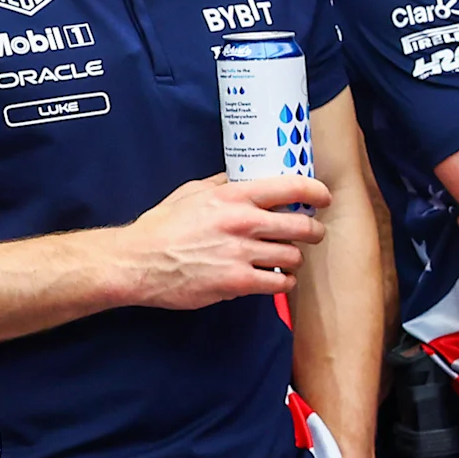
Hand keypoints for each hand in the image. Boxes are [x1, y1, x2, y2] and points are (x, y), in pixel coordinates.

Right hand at [123, 174, 327, 307]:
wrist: (135, 262)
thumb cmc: (162, 226)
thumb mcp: (192, 192)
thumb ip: (225, 183)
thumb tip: (249, 174)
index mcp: (234, 197)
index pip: (292, 187)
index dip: (316, 192)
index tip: (323, 198)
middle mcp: (243, 223)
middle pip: (303, 226)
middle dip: (313, 231)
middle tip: (311, 234)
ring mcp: (241, 254)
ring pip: (294, 257)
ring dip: (294, 259)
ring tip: (285, 258)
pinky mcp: (236, 283)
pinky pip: (279, 283)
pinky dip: (282, 282)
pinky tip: (275, 278)